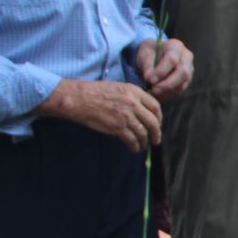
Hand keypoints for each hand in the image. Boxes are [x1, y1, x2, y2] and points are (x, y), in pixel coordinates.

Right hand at [36, 79, 162, 152]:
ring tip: (142, 146)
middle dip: (157, 133)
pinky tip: (133, 148)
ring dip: (145, 142)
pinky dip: (135, 146)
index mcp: (134, 91)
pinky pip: (132, 140)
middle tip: (156, 140)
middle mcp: (133, 103)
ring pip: (144, 133)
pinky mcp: (118, 127)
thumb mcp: (118, 88)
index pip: (155, 106)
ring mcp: (126, 115)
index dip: (159, 118)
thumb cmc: (95, 93)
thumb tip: (142, 112)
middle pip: (153, 122)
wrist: (78, 98)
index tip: (157, 124)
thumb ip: (132, 98)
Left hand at [135, 38, 193, 100]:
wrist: (154, 56)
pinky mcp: (186, 81)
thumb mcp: (144, 54)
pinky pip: (179, 90)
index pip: (172, 60)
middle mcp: (186, 58)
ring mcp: (189, 70)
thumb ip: (147, 65)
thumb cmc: (149, 53)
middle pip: (183, 73)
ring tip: (152, 93)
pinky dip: (167, 94)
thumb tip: (149, 78)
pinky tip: (157, 95)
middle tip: (153, 90)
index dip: (161, 71)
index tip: (148, 80)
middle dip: (167, 84)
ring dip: (167, 91)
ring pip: (182, 83)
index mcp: (176, 46)